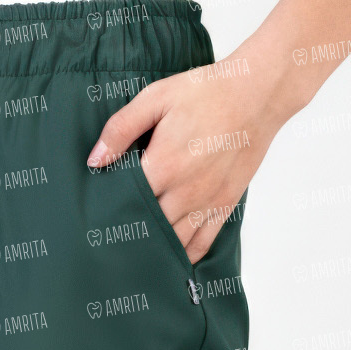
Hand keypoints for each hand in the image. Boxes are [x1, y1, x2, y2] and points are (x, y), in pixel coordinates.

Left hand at [86, 55, 281, 262]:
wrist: (256, 95)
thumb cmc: (205, 92)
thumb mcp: (156, 98)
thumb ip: (121, 128)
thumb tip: (94, 161)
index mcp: (164, 164)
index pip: (125, 200)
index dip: (108, 207)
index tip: (96, 211)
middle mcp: (185, 191)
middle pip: (146, 226)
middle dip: (128, 230)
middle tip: (111, 235)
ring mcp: (207, 203)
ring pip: (172, 242)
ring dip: (153, 247)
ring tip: (134, 252)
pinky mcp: (224, 207)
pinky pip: (201, 245)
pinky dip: (184, 256)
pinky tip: (169, 257)